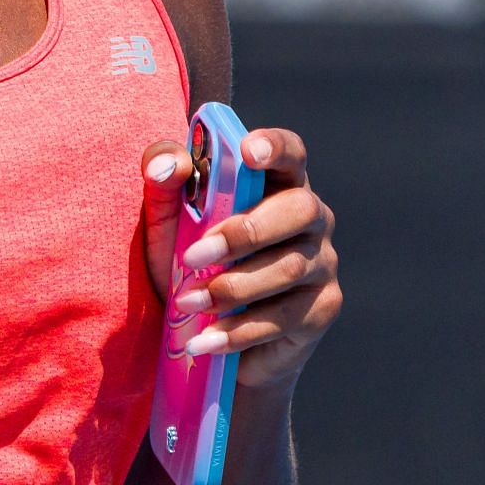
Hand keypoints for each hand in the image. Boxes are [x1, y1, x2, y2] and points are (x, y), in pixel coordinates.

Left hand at [140, 127, 341, 391]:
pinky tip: (203, 339)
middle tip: (192, 256)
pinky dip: (238, 330)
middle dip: (244, 232)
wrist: (207, 332)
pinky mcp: (321, 309)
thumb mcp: (166, 218)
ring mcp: (322, 263)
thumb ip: (163, 180)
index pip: (291, 152)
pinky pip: (283, 317)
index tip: (248, 151)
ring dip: (232, 287)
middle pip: (299, 209)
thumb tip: (166, 164)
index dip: (276, 146)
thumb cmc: (189, 258)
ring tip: (187, 302)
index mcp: (277, 182)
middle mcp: (312, 217)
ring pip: (287, 268)